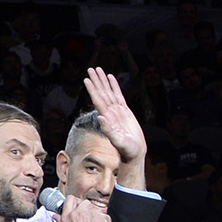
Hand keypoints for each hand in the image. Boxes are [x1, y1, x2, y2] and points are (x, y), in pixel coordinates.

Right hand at [57, 193, 113, 221]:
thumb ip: (61, 221)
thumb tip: (56, 216)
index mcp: (67, 216)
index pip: (70, 199)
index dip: (75, 201)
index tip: (78, 206)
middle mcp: (78, 214)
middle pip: (84, 202)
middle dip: (87, 208)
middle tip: (89, 218)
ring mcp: (90, 215)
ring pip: (95, 208)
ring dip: (96, 215)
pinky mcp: (101, 218)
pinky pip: (105, 215)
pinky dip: (105, 221)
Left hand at [83, 67, 145, 184]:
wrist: (134, 153)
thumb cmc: (127, 150)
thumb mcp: (117, 141)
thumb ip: (108, 130)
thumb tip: (100, 117)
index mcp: (107, 117)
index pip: (98, 100)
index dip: (92, 89)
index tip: (87, 79)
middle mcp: (110, 112)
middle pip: (102, 93)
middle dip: (97, 81)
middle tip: (91, 69)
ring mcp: (117, 111)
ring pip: (109, 92)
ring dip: (103, 81)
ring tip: (99, 70)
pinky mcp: (125, 111)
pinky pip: (119, 95)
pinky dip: (115, 86)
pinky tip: (111, 78)